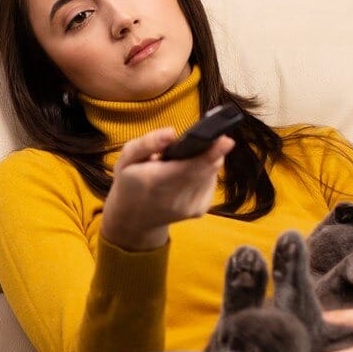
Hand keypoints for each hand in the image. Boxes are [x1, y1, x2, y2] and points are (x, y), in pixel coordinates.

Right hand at [98, 128, 235, 250]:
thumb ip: (147, 143)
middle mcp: (177, 198)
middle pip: (207, 168)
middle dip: (213, 150)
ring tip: (189, 156)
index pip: (190, 167)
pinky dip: (205, 172)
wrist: (134, 219)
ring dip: (207, 160)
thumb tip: (171, 132)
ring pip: (211, 173)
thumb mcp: (126, 159)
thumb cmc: (130, 183)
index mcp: (156, 182)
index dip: (212, 153)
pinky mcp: (200, 210)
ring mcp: (190, 207)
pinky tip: (191, 171)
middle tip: (212, 135)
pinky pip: (210, 182)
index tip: (226, 139)